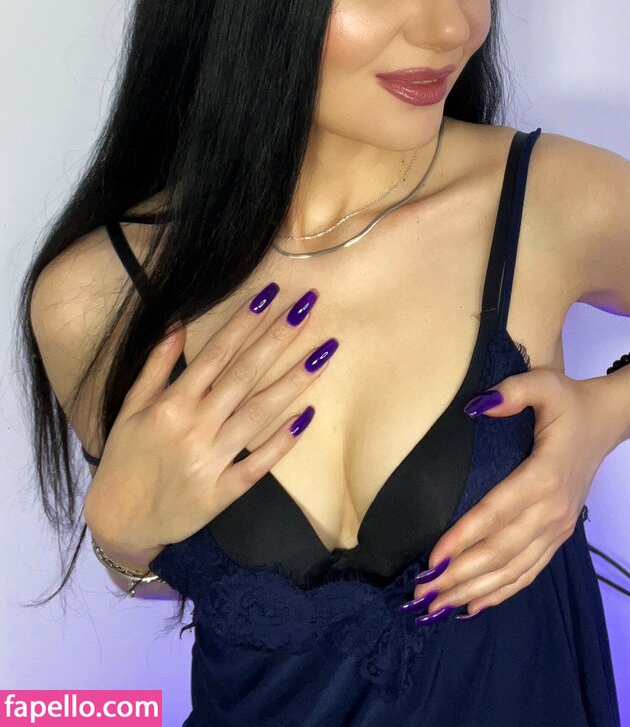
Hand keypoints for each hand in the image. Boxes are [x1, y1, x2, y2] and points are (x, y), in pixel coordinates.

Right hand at [83, 283, 335, 564]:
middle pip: (245, 375)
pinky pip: (259, 463)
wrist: (118, 523)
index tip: (271, 294)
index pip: (216, 353)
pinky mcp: (223, 492)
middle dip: (278, 338)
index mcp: (171, 404)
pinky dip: (283, 440)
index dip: (245, 322)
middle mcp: (194, 428)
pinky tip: (309, 415)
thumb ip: (156, 366)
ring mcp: (211, 460)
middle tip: (308, 307)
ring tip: (324, 353)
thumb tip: (177, 324)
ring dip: (294, 381)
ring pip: (259, 413)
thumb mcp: (131, 408)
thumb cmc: (125, 460)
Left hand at [408, 369, 618, 618]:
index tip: (432, 558)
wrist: (607, 421)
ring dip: (474, 590)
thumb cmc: (569, 402)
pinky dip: (501, 592)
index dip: (464, 537)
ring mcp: (558, 528)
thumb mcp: (545, 383)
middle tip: (421, 593)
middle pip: (501, 551)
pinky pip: (529, 572)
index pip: (497, 513)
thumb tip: (476, 406)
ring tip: (437, 607)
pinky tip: (472, 606)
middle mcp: (552, 510)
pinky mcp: (559, 535)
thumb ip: (513, 390)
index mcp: (544, 476)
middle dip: (459, 575)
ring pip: (513, 569)